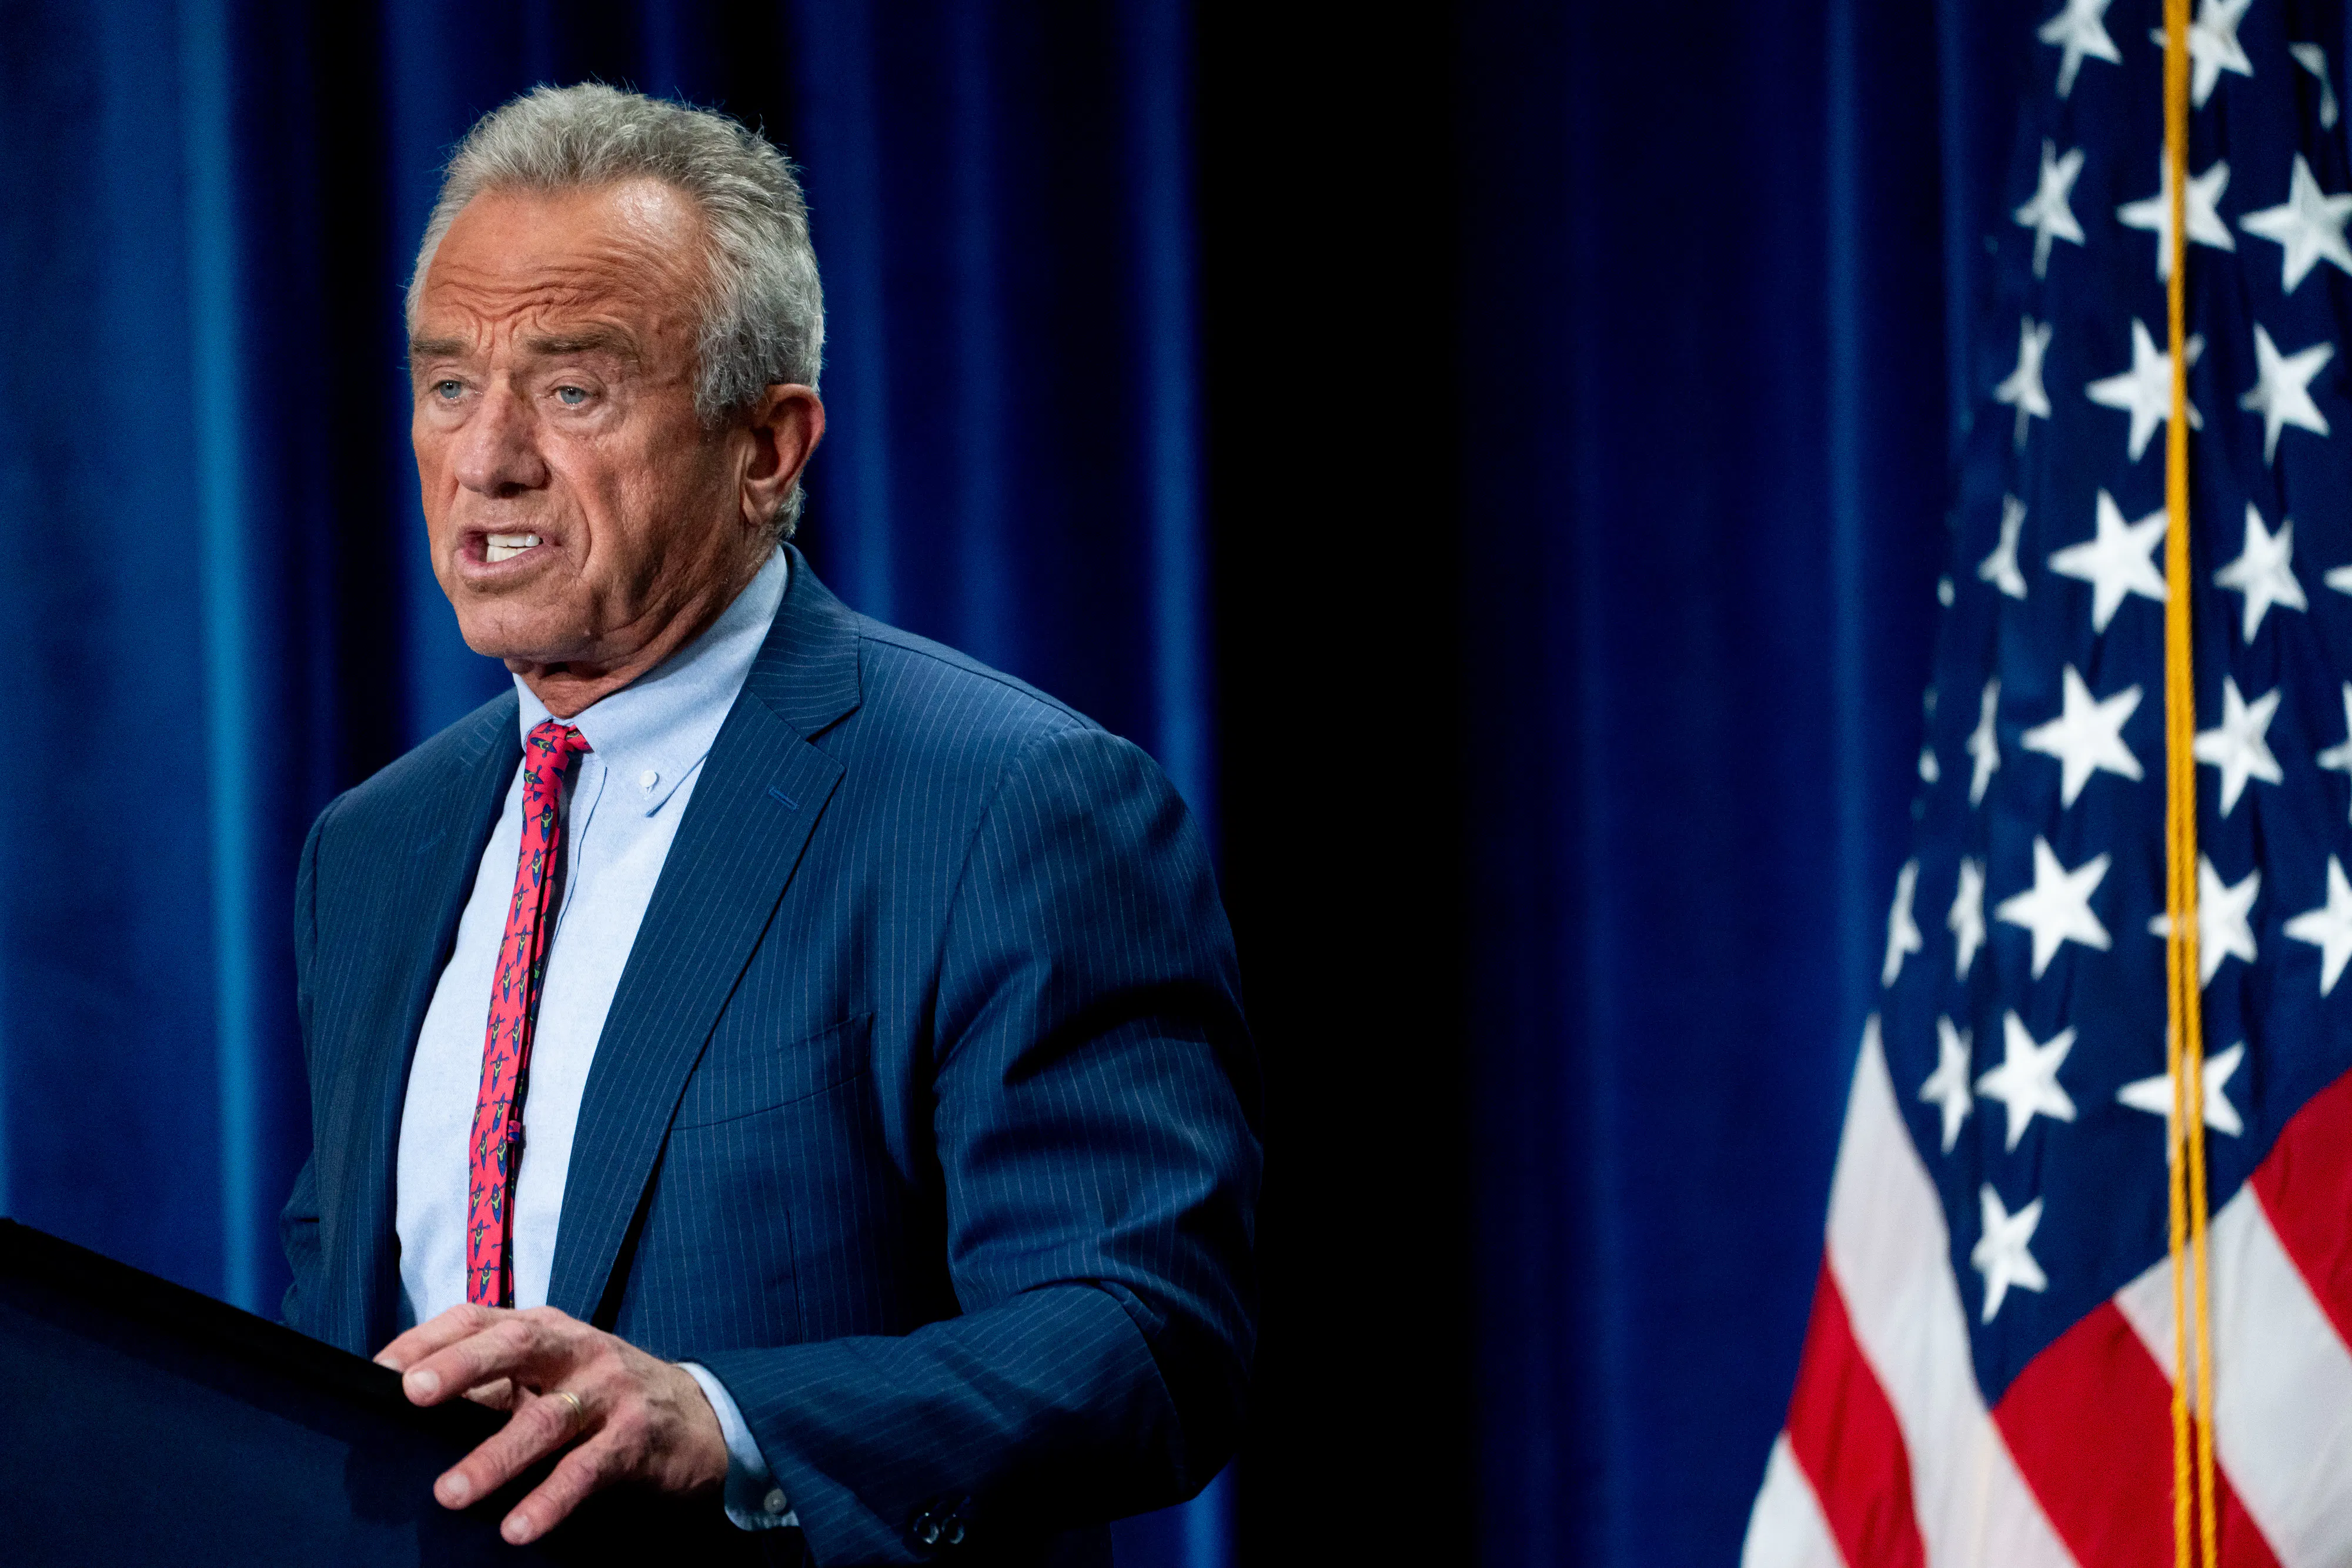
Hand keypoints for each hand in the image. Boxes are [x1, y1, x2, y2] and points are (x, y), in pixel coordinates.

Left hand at [374, 1303, 728, 1543]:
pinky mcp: (634, 1438)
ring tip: (450, 1492)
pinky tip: (519, 1527)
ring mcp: (609, 1391)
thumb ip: (492, 1384)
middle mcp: (577, 1350)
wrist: (698, 1420)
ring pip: (547, 1418)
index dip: (429, 1339)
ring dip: (495, 1456)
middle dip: (462, 1365)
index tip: (380, 1370)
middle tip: (410, 1394)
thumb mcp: (550, 1377)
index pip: (480, 1319)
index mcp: (547, 1329)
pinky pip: (587, 1469)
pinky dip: (551, 1498)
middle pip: (517, 1345)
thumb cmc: (602, 1396)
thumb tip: (407, 1404)